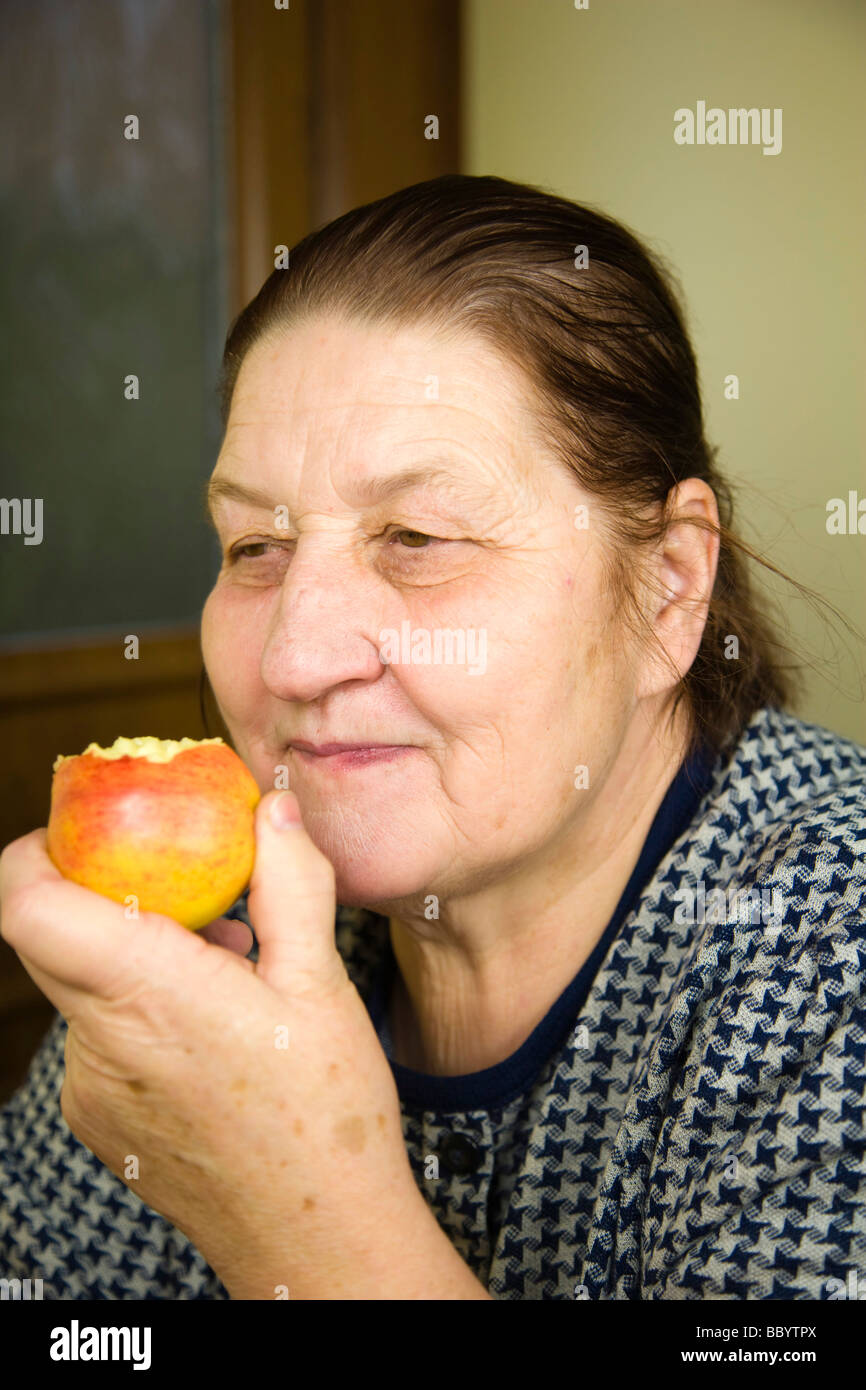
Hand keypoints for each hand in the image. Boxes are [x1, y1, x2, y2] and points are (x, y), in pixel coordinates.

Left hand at [0, 790, 412, 1296]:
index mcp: (151, 995)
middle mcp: (100, 1044)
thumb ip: (290, 885)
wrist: (315, 1240)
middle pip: (46, 938)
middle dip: (97, 891)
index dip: (34, 854)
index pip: (28, 908)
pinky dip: (134, 1006)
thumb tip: (271, 809)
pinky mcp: (97, 1120)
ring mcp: (91, 1089)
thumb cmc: (327, 1117)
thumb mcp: (322, 985)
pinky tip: (208, 1021)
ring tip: (222, 960)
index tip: (79, 828)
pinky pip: (94, 1035)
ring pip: (76, 986)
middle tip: (172, 878)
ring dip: (127, 953)